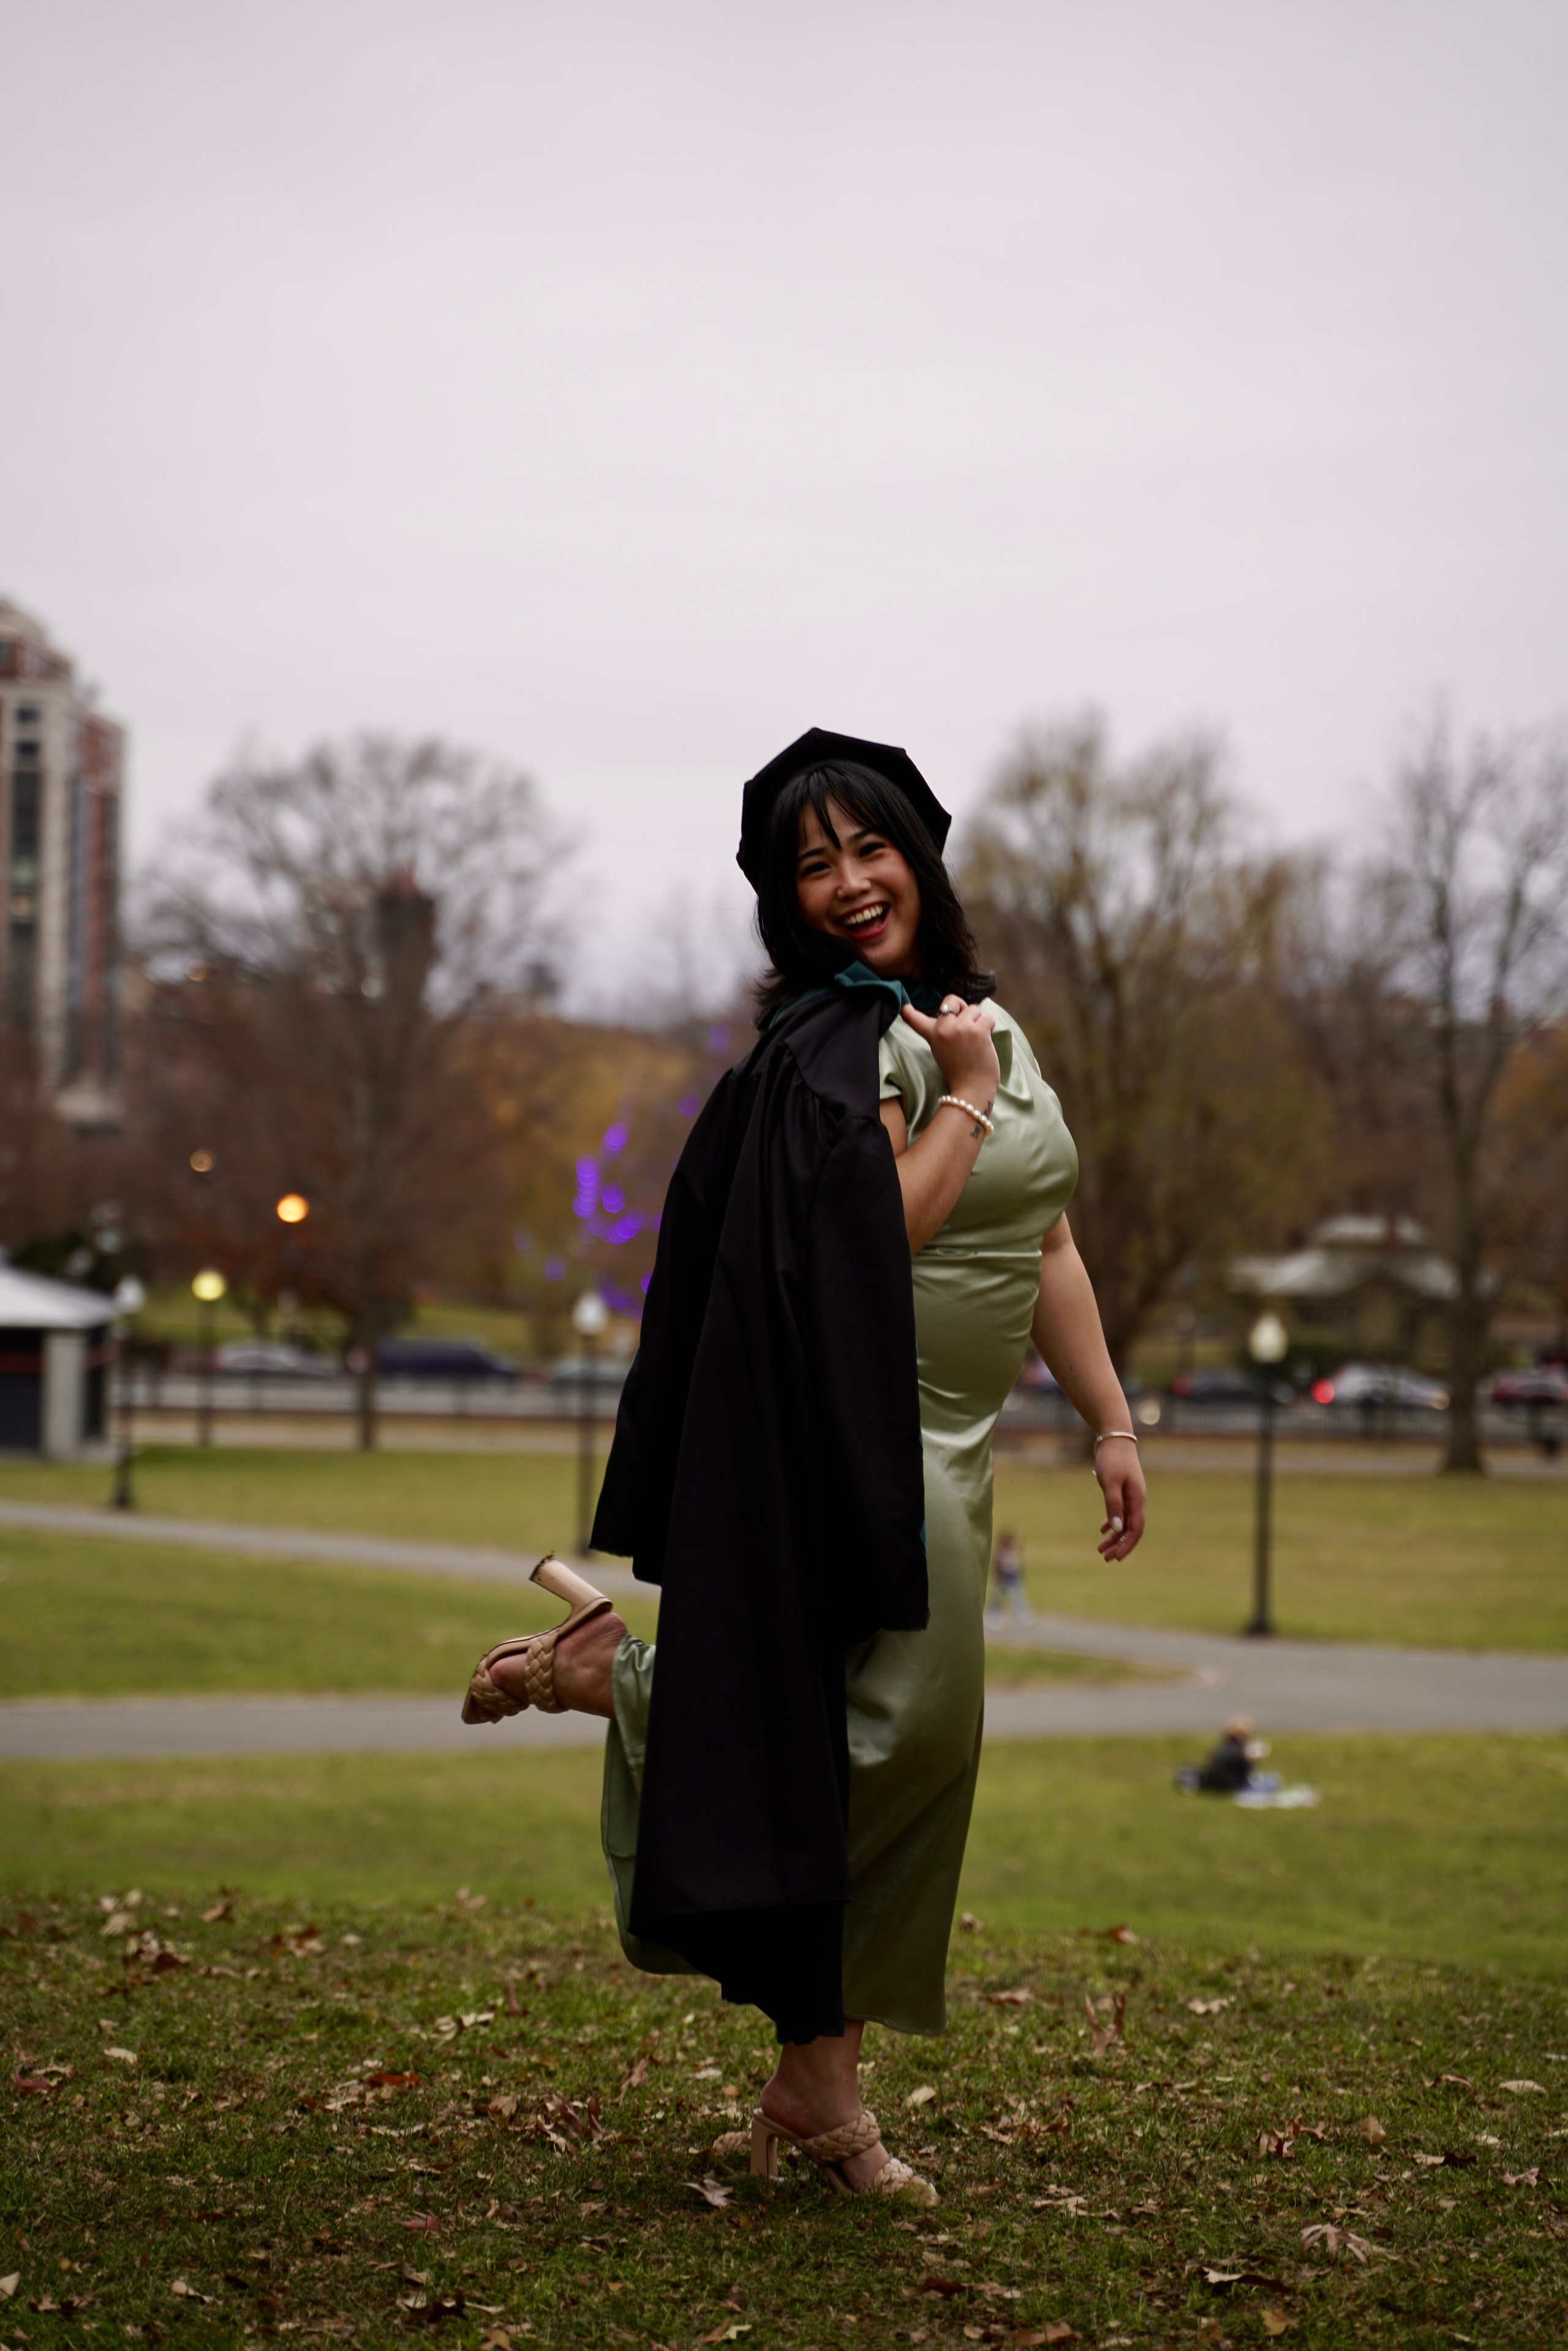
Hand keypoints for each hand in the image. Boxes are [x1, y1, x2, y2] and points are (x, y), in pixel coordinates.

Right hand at [900, 997, 998, 1102]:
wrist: (971, 1089)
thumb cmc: (960, 1071)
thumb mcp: (941, 1050)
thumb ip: (943, 1033)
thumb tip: (959, 1012)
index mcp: (932, 1035)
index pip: (915, 1019)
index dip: (908, 1011)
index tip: (903, 1007)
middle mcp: (943, 1029)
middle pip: (952, 1000)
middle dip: (963, 1008)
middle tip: (967, 1026)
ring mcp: (960, 1029)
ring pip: (974, 1009)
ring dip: (979, 1021)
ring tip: (976, 1039)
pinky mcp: (978, 1031)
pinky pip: (987, 1017)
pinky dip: (990, 1026)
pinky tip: (986, 1040)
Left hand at [1094, 1436, 1145, 1562]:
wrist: (1115, 1438)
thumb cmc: (1112, 1459)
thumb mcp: (1110, 1483)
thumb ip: (1113, 1506)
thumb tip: (1116, 1530)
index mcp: (1137, 1500)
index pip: (1135, 1529)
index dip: (1127, 1545)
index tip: (1116, 1557)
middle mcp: (1137, 1500)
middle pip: (1131, 1529)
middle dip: (1119, 1545)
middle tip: (1105, 1558)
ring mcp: (1131, 1495)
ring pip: (1124, 1522)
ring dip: (1114, 1536)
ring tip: (1101, 1548)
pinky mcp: (1123, 1490)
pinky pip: (1120, 1512)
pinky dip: (1112, 1522)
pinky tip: (1103, 1529)